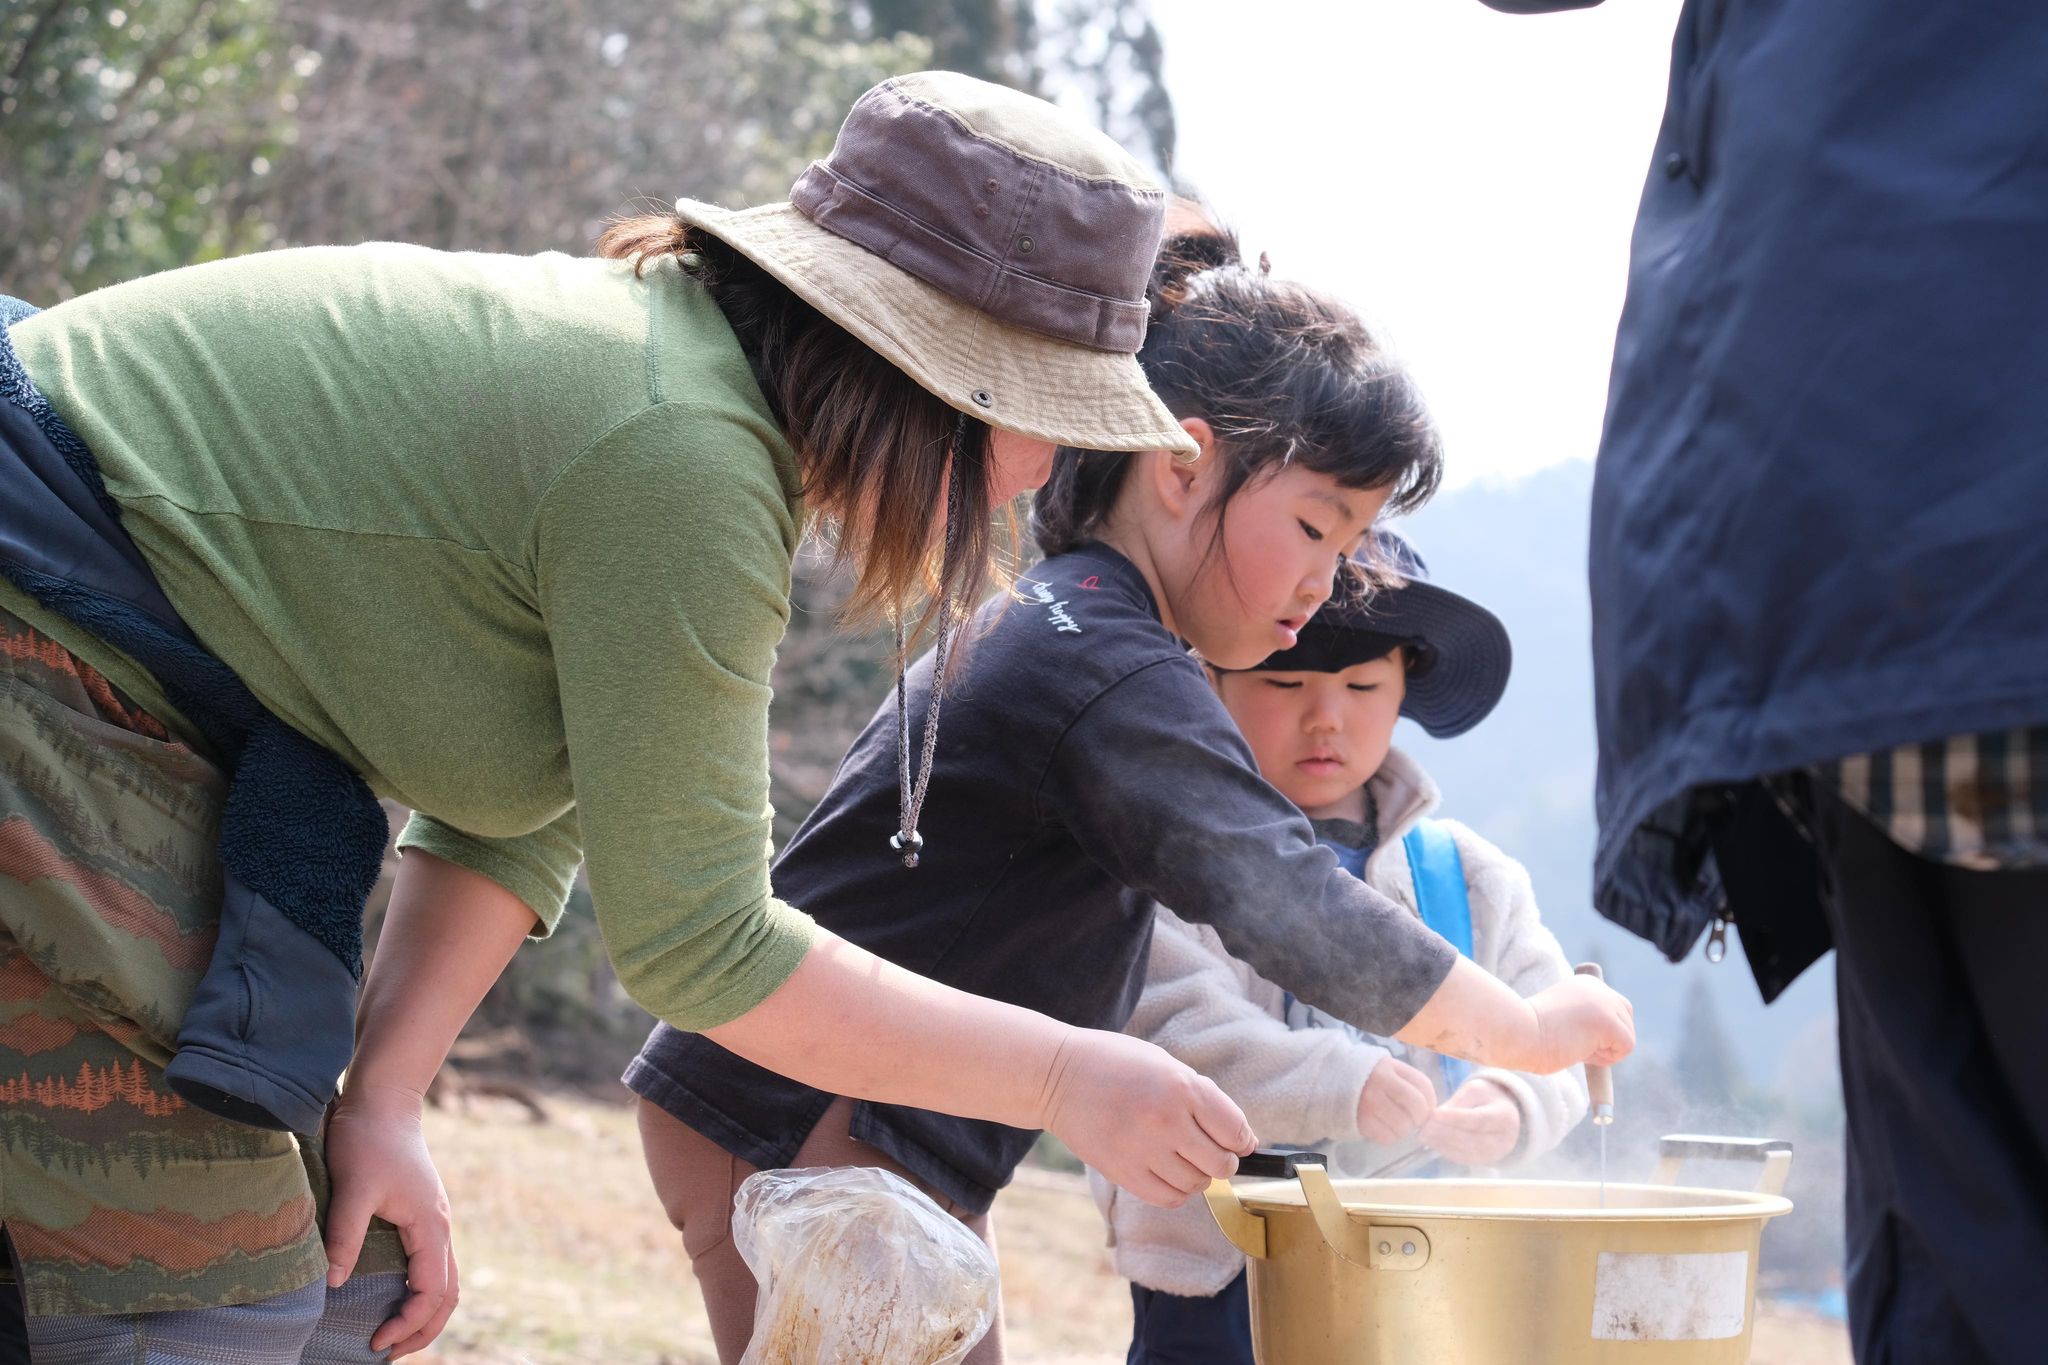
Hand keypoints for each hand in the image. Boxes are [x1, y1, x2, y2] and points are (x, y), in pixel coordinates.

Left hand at [323, 1085, 458, 1358]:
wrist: (384, 1099)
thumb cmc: (368, 1139)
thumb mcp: (353, 1187)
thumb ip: (344, 1235)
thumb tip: (331, 1283)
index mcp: (430, 1226)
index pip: (431, 1292)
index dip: (407, 1323)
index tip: (375, 1342)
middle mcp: (440, 1227)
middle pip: (448, 1295)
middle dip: (422, 1329)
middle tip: (386, 1352)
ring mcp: (435, 1220)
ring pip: (444, 1280)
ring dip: (424, 1313)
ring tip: (392, 1334)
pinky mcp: (423, 1213)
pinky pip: (433, 1264)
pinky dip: (420, 1291)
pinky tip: (393, 1295)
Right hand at [1040, 1028, 1255, 1208]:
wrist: (1057, 1075)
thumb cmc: (1116, 1064)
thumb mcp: (1165, 1064)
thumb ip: (1202, 1098)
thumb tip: (1241, 1139)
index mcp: (1182, 1087)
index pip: (1235, 1131)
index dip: (1242, 1141)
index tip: (1238, 1142)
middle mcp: (1166, 1120)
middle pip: (1220, 1164)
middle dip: (1222, 1161)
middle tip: (1209, 1151)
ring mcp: (1143, 1149)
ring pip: (1196, 1184)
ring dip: (1197, 1176)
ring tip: (1181, 1158)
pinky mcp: (1122, 1172)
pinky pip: (1168, 1198)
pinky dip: (1177, 1192)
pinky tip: (1168, 1173)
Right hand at [1355, 1054, 1434, 1145]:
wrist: (1328, 1081)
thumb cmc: (1364, 1077)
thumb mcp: (1385, 1069)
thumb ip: (1406, 1081)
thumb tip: (1429, 1107)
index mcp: (1390, 1066)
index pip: (1423, 1085)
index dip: (1430, 1101)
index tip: (1426, 1108)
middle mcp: (1381, 1082)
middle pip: (1417, 1106)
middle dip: (1419, 1118)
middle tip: (1413, 1120)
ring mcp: (1370, 1102)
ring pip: (1403, 1125)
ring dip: (1404, 1130)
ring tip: (1396, 1124)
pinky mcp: (1362, 1120)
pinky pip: (1388, 1137)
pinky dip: (1391, 1137)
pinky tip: (1384, 1129)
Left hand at [1420, 1077, 1521, 1165]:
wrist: (1504, 1116)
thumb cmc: (1487, 1099)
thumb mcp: (1475, 1091)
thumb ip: (1458, 1102)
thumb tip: (1437, 1116)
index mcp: (1504, 1117)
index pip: (1478, 1120)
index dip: (1455, 1118)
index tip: (1434, 1113)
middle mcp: (1502, 1140)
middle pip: (1471, 1139)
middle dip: (1444, 1132)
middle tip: (1425, 1125)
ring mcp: (1493, 1154)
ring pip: (1464, 1151)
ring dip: (1441, 1143)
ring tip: (1424, 1134)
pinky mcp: (1482, 1162)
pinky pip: (1462, 1158)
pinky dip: (1445, 1151)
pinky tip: (1432, 1142)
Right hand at [1521, 975, 1634, 1072]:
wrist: (1516, 1034)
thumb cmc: (1529, 1034)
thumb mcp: (1561, 1018)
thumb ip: (1583, 1020)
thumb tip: (1604, 1041)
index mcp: (1585, 983)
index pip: (1614, 1008)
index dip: (1599, 1030)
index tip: (1571, 1034)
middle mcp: (1599, 988)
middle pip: (1626, 1019)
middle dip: (1608, 1039)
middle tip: (1574, 1042)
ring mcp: (1605, 1003)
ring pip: (1626, 1036)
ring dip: (1603, 1050)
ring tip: (1572, 1044)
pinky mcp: (1609, 1022)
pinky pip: (1625, 1048)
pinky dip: (1605, 1058)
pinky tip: (1579, 1049)